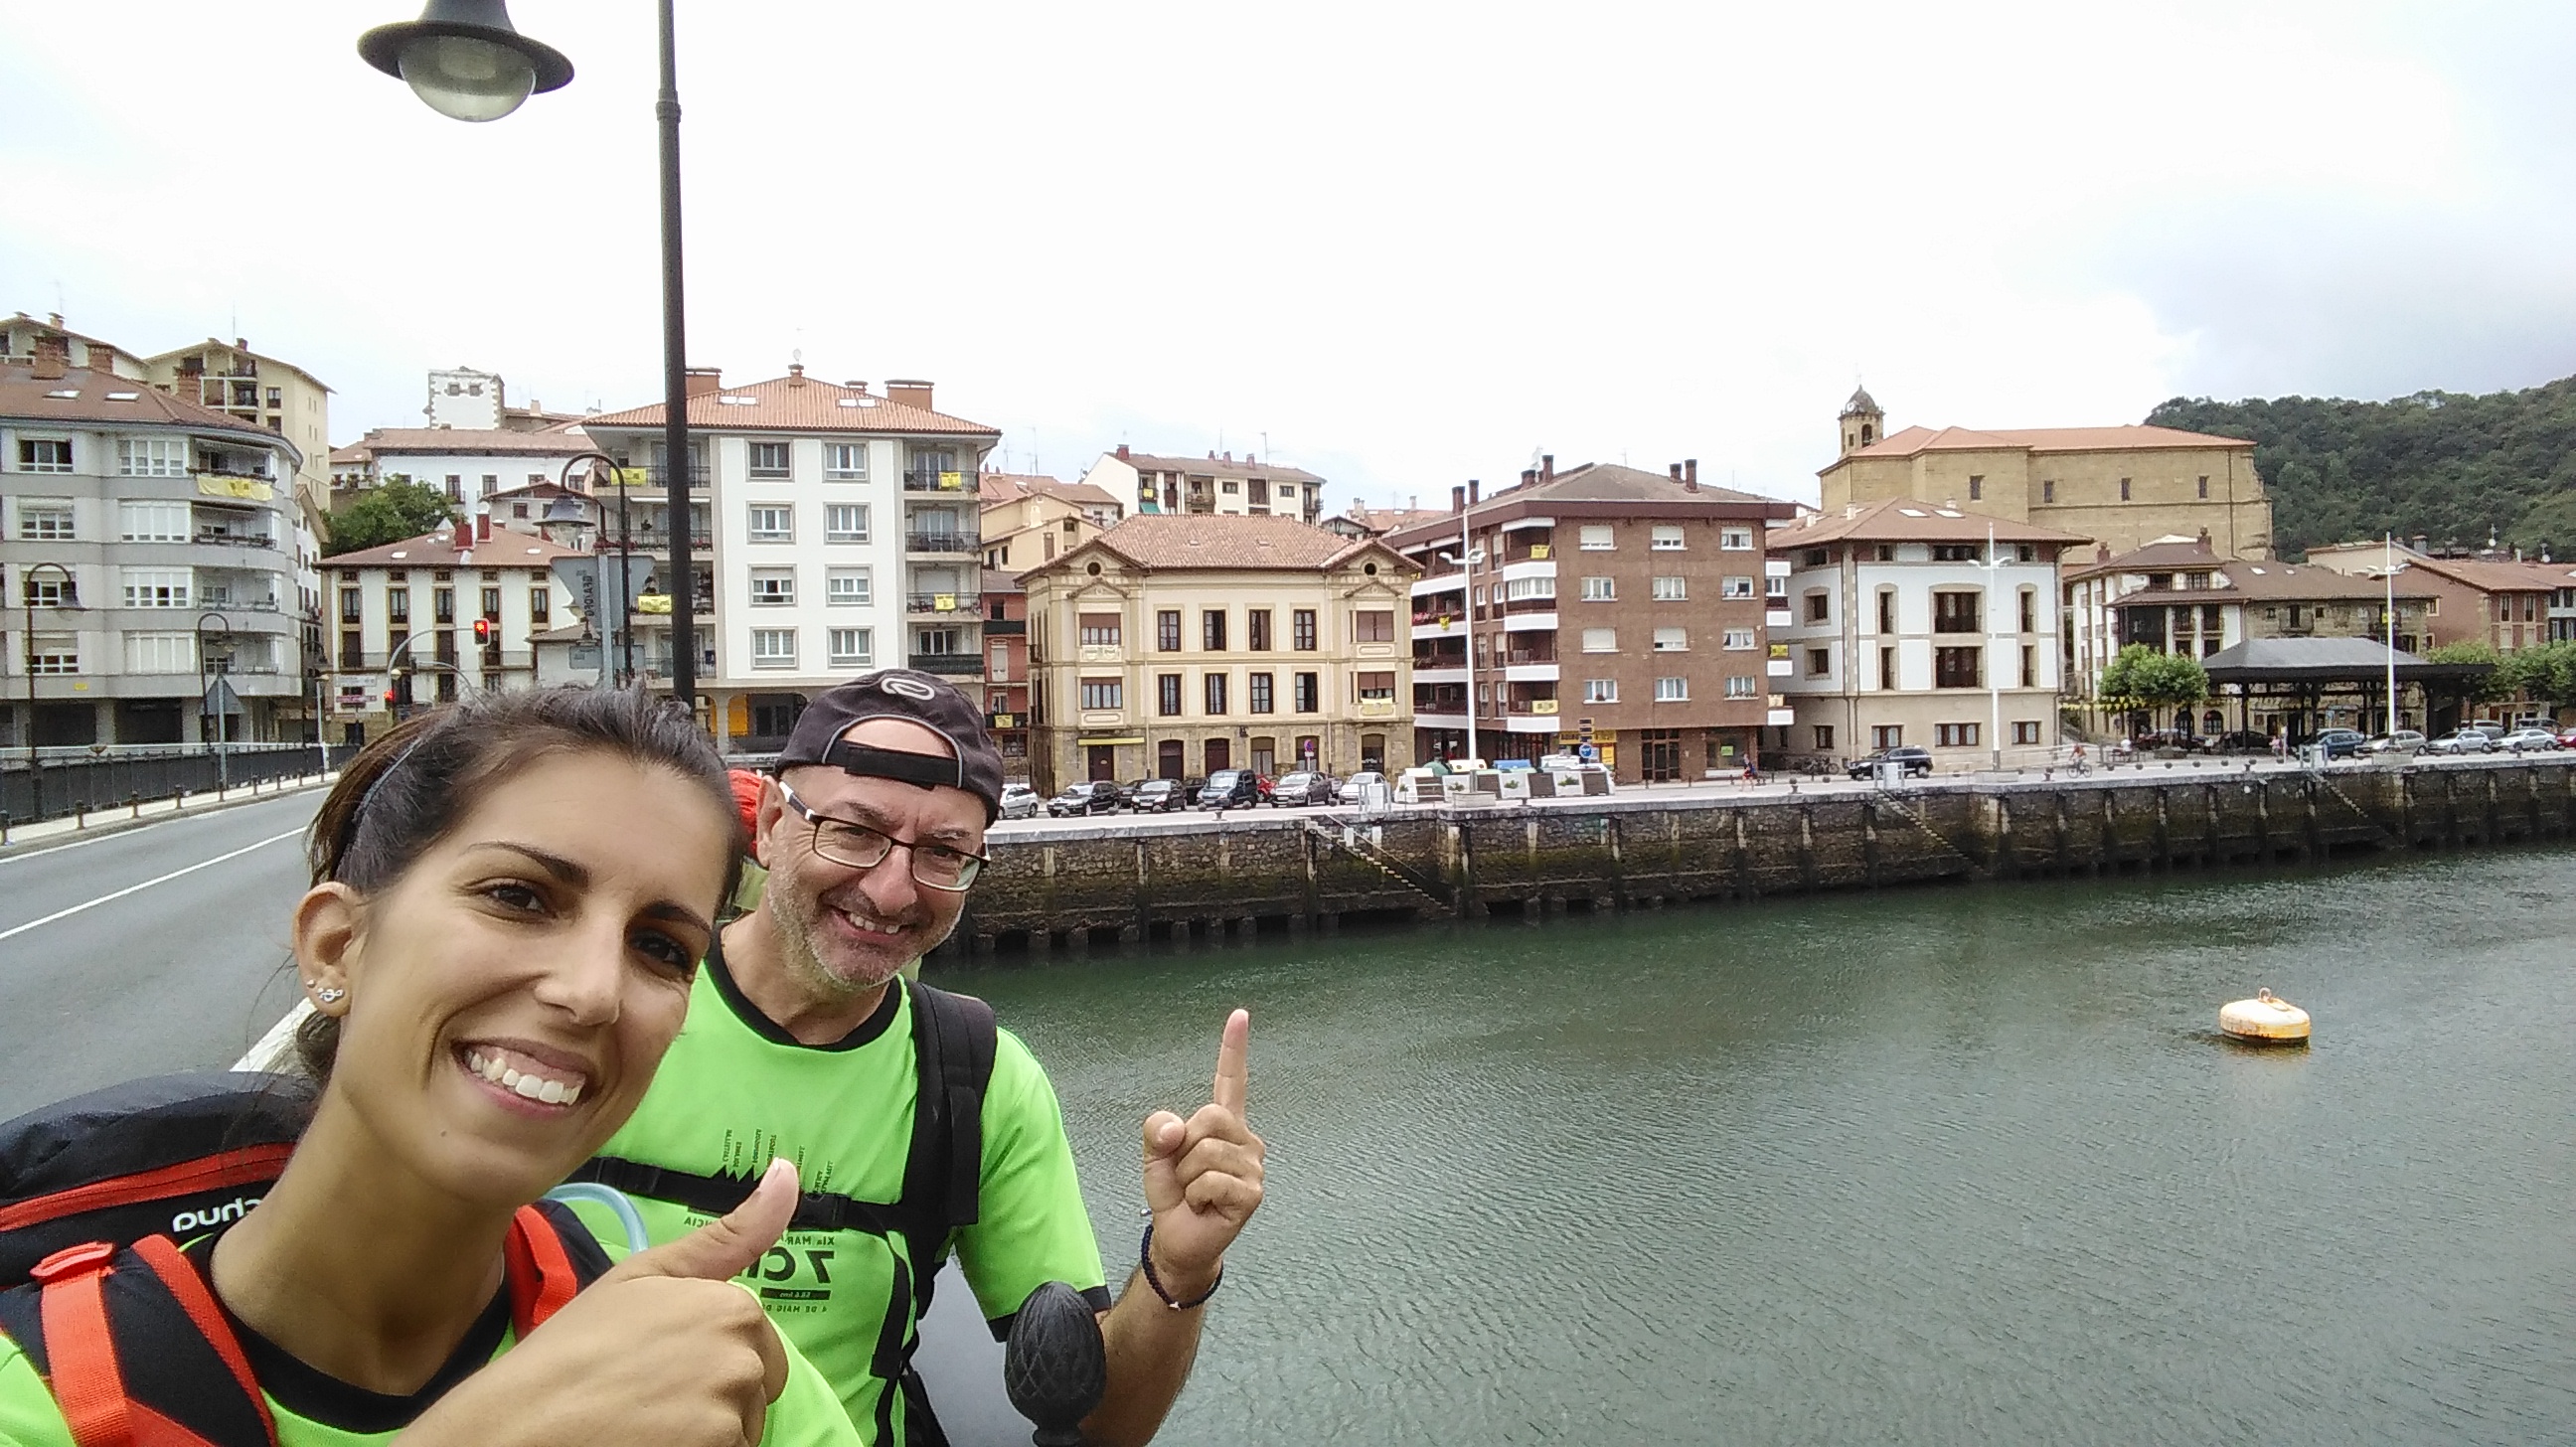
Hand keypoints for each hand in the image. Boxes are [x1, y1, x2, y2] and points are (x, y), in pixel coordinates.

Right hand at [401, 1159, 800, 1446]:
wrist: (518, 1425)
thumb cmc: (574, 1348)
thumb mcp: (644, 1276)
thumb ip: (729, 1234)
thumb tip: (788, 1172)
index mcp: (733, 1310)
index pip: (753, 1343)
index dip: (707, 1355)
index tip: (656, 1362)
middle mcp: (744, 1364)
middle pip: (754, 1388)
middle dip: (714, 1395)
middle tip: (647, 1397)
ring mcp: (729, 1421)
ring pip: (739, 1430)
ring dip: (703, 1432)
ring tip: (642, 1425)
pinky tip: (645, 1446)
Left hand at [1140, 1009, 1264, 1299]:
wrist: (1178, 1240)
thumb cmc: (1173, 1194)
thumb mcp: (1155, 1155)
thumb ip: (1158, 1130)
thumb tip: (1176, 1129)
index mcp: (1223, 1124)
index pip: (1230, 1080)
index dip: (1234, 1048)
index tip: (1239, 1015)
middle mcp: (1245, 1139)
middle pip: (1207, 1117)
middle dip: (1183, 1147)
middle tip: (1187, 1174)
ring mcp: (1253, 1166)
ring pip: (1205, 1152)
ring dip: (1187, 1177)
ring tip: (1196, 1193)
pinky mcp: (1252, 1193)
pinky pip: (1210, 1179)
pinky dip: (1196, 1195)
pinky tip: (1205, 1206)